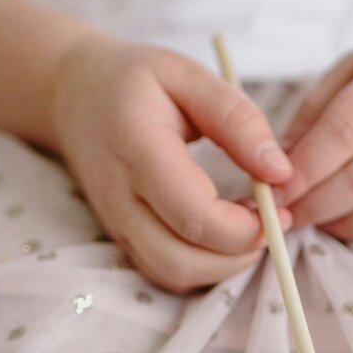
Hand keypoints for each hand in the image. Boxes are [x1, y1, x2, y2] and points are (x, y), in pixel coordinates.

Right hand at [48, 33, 293, 293]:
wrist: (73, 97)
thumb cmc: (134, 82)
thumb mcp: (187, 76)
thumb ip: (236, 119)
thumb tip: (279, 171)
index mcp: (137, 151)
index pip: (193, 216)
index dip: (243, 227)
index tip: (274, 205)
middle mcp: (120, 199)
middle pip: (182, 261)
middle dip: (237, 254)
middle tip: (267, 221)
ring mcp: (118, 226)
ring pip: (174, 276)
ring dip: (223, 265)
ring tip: (247, 226)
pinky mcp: (123, 241)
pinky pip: (167, 275)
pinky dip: (203, 267)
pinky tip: (222, 235)